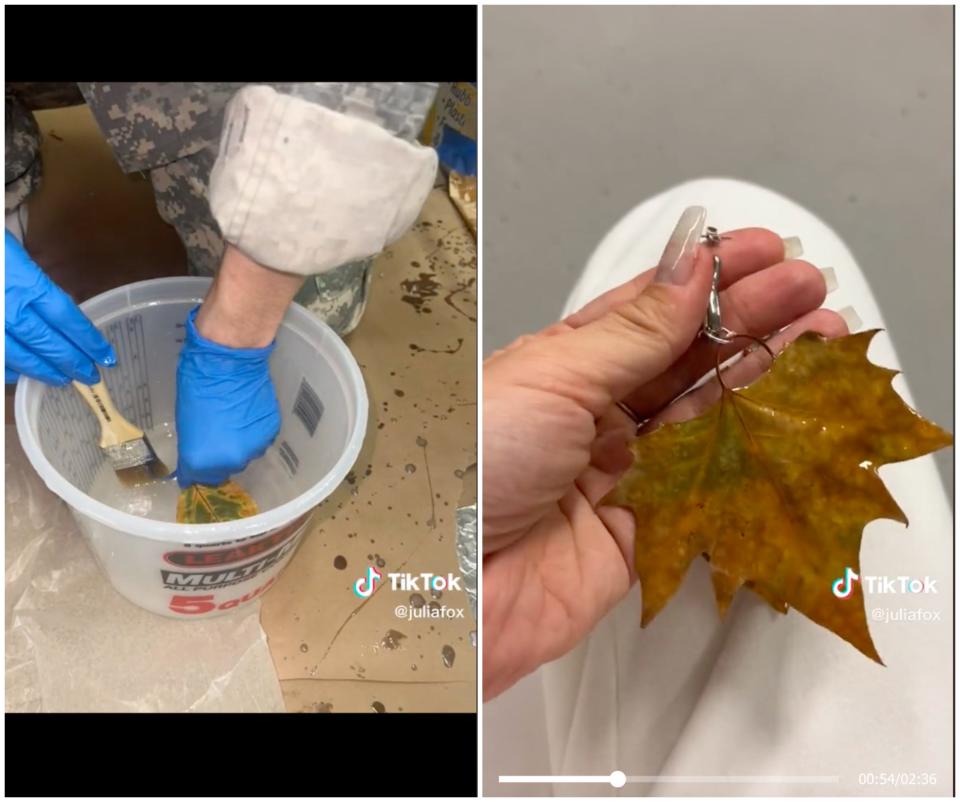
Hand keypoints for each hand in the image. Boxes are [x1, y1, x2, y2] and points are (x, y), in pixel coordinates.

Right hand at [5, 230, 115, 384]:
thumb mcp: (17, 258)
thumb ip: (37, 286)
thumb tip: (61, 316)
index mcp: (25, 284)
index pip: (67, 319)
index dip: (88, 341)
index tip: (106, 357)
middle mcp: (7, 311)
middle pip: (47, 344)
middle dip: (72, 363)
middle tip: (90, 376)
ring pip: (19, 358)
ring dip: (43, 371)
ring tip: (62, 379)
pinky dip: (8, 371)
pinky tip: (20, 375)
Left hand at [174, 306, 280, 486]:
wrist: (229, 360)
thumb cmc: (198, 384)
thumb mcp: (185, 421)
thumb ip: (193, 445)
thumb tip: (198, 455)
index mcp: (203, 458)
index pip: (196, 479)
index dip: (193, 472)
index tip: (193, 467)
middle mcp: (231, 459)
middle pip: (224, 469)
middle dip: (217, 457)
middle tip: (213, 437)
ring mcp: (254, 446)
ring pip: (244, 454)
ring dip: (237, 445)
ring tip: (231, 423)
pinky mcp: (270, 431)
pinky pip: (258, 440)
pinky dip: (252, 432)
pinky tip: (245, 415)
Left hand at [482, 208, 847, 698]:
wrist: (457, 586)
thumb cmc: (483, 465)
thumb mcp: (552, 379)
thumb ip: (633, 332)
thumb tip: (691, 266)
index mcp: (563, 367)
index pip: (645, 310)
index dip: (703, 278)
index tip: (759, 249)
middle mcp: (597, 414)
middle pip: (685, 357)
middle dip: (746, 317)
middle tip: (806, 283)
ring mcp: (626, 470)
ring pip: (707, 412)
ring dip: (762, 371)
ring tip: (821, 331)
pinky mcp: (648, 529)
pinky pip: (711, 483)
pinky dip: (756, 447)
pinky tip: (794, 411)